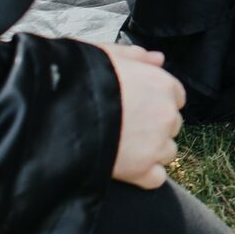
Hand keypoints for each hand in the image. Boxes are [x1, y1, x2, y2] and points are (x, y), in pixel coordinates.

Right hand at [95, 42, 183, 189]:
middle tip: (126, 127)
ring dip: (151, 151)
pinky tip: (127, 168)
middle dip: (154, 127)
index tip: (139, 107)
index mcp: (163, 84)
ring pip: (167, 151)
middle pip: (171, 124)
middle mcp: (166, 114)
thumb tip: (157, 59)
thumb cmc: (81, 80)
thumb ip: (137, 56)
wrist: (59, 113)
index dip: (156, 102)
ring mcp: (156, 144)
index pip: (175, 97)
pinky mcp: (142, 171)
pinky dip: (145, 176)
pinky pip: (157, 178)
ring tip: (123, 147)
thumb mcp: (108, 55)